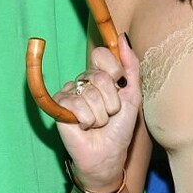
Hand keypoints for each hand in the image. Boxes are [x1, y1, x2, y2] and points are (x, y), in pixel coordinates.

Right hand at [55, 37, 141, 192]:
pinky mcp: (59, 105)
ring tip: (98, 124)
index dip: (114, 70)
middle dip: (112, 101)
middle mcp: (84, 81)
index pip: (102, 55)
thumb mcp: (132, 95)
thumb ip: (131, 66)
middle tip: (109, 115)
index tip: (119, 85)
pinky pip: (76, 104)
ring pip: (90, 93)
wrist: (108, 155)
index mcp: (100, 75)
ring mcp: (70, 92)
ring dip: (101, 115)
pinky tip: (85, 126)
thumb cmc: (119, 128)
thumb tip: (123, 37)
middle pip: (99, 76)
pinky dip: (87, 120)